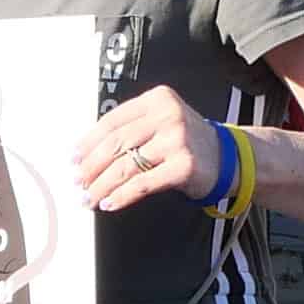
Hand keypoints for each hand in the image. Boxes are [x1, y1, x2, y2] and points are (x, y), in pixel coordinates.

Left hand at [78, 83, 232, 217]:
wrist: (229, 158)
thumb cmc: (188, 142)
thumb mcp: (162, 122)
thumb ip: (132, 129)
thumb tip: (87, 154)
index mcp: (157, 100)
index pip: (112, 121)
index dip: (88, 142)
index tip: (74, 158)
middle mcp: (167, 115)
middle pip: (116, 144)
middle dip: (92, 166)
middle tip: (78, 181)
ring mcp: (177, 140)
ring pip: (126, 166)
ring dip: (102, 185)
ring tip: (88, 197)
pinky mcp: (183, 166)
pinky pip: (142, 184)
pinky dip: (122, 196)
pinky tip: (109, 203)